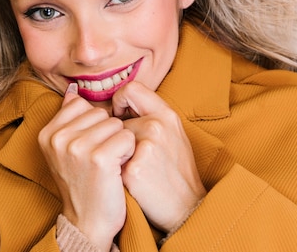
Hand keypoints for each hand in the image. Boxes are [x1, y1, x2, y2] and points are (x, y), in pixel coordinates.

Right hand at [38, 84, 134, 250]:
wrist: (88, 221)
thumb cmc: (82, 183)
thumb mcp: (65, 149)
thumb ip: (68, 117)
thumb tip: (73, 90)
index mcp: (47, 133)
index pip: (82, 105)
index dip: (93, 125)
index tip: (88, 149)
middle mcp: (59, 138)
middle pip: (101, 113)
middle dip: (107, 134)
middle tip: (99, 160)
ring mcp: (77, 148)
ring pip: (117, 124)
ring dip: (119, 143)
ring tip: (109, 165)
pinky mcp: (99, 158)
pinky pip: (127, 137)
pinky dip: (129, 152)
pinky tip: (118, 169)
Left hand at [112, 82, 205, 232]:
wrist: (186, 207)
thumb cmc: (175, 169)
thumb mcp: (172, 133)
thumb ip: (149, 114)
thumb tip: (114, 104)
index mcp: (167, 115)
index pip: (131, 89)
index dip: (120, 100)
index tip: (120, 116)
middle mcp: (157, 126)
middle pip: (116, 120)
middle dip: (117, 137)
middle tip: (132, 155)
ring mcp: (145, 147)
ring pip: (111, 141)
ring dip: (115, 154)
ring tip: (133, 168)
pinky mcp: (133, 170)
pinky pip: (110, 161)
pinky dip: (115, 171)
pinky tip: (130, 180)